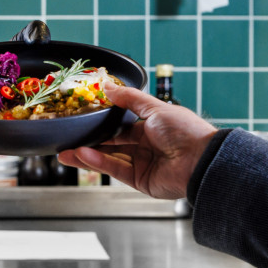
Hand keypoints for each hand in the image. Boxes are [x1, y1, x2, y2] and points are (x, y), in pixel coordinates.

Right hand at [58, 81, 217, 199]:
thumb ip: (129, 98)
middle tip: (68, 137)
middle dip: (89, 141)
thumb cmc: (186, 132)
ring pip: (109, 158)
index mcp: (152, 128)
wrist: (202, 160)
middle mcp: (147, 147)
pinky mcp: (141, 181)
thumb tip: (108, 86)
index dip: (102, 123)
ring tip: (65, 151)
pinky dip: (98, 162)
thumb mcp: (155, 107)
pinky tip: (82, 155)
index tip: (83, 119)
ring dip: (87, 154)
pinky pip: (115, 169)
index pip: (121, 125)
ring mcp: (143, 165)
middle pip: (111, 143)